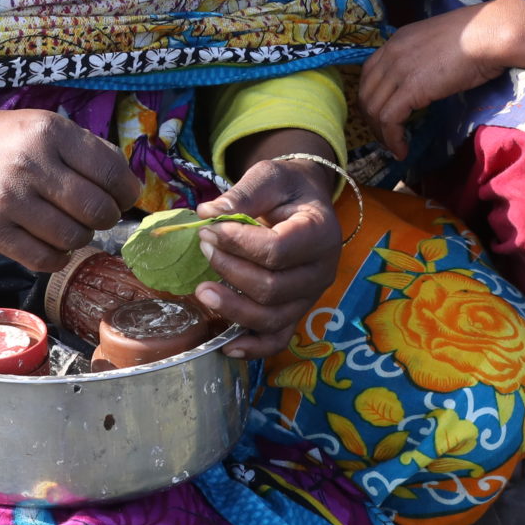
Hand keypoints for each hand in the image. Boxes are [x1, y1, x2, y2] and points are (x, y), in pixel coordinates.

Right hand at [0, 109, 141, 273]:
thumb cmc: (6, 143)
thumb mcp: (46, 127)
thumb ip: (89, 151)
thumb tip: (129, 186)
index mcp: (50, 132)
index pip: (111, 172)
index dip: (126, 192)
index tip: (122, 197)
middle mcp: (30, 164)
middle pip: (96, 209)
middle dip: (105, 217)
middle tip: (95, 214)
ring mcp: (8, 200)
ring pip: (73, 238)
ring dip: (80, 237)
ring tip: (69, 226)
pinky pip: (44, 260)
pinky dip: (58, 258)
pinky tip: (54, 246)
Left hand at [191, 157, 342, 357]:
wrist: (304, 201)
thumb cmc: (287, 188)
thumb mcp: (268, 177)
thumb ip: (242, 194)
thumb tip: (208, 213)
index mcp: (320, 233)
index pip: (277, 250)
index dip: (238, 243)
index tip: (209, 230)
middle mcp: (322, 271)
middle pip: (273, 288)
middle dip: (230, 272)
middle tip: (203, 248)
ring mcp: (310, 296)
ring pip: (273, 318)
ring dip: (233, 309)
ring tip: (201, 291)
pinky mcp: (297, 310)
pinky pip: (279, 339)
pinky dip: (254, 348)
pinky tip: (227, 345)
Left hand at [356, 2, 523, 155]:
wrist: (488, 34)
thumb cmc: (477, 36)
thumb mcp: (439, 43)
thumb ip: (424, 58)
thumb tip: (427, 79)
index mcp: (397, 40)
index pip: (369, 73)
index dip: (371, 98)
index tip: (380, 116)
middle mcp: (391, 54)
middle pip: (366, 93)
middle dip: (371, 120)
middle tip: (384, 137)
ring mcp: (399, 70)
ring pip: (373, 109)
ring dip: (380, 134)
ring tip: (394, 148)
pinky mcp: (411, 89)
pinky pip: (390, 120)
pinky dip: (392, 139)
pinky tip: (402, 151)